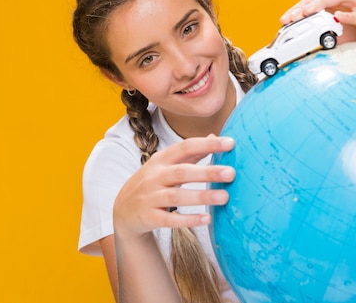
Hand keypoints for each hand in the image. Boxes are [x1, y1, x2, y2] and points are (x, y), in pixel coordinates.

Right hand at [113, 135, 235, 238]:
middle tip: (231, 173)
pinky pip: (170, 219)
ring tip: (224, 197)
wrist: (123, 210)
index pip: (185, 147)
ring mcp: (150, 197)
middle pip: (182, 172)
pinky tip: (207, 219)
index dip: (207, 144)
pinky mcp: (149, 217)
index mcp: (161, 160)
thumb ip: (190, 153)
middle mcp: (154, 176)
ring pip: (176, 196)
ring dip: (201, 196)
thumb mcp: (166, 165)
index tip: (230, 143)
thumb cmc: (153, 183)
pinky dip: (188, 219)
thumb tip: (216, 137)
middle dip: (207, 172)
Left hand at [279, 0, 355, 47]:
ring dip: (323, 2)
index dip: (298, 5)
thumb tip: (295, 49)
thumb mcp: (335, 39)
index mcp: (337, 2)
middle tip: (295, 16)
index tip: (285, 19)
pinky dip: (349, 15)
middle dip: (307, 1)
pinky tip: (338, 18)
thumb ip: (318, 39)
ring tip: (309, 12)